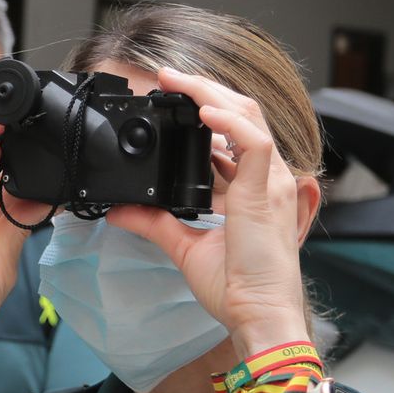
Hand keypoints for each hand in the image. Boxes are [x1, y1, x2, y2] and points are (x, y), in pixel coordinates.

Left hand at [105, 67, 311, 357]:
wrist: (259, 315)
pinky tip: (202, 112)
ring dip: (211, 94)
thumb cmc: (237, 287)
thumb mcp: (185, 246)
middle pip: (242, 115)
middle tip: (168, 77)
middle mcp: (267, 179)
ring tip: (178, 81)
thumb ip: (155, 223)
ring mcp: (273, 182)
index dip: (206, 112)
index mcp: (253, 189)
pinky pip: (254, 143)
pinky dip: (228, 123)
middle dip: (204, 91)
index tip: (171, 102)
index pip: (234, 135)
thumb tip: (120, 209)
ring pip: (248, 117)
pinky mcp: (268, 193)